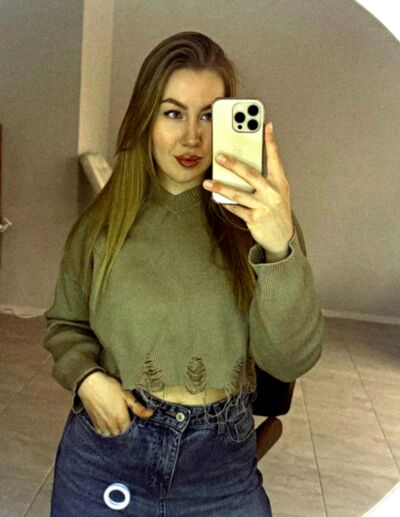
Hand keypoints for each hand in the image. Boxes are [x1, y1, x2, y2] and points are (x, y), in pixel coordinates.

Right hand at [77, 371, 153, 435]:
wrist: (90, 384)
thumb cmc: (109, 387)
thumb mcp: (126, 395)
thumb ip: (138, 407)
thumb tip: (150, 414)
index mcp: (121, 417)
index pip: (129, 428)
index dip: (131, 422)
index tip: (130, 416)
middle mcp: (111, 423)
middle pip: (120, 432)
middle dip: (123, 427)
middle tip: (123, 416)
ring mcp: (101, 424)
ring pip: (110, 433)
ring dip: (114, 429)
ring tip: (115, 419)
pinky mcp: (94, 422)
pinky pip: (101, 431)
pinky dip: (105, 429)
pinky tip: (107, 421)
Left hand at [203, 122, 293, 257]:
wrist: (282, 238)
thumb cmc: (276, 210)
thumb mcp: (277, 192)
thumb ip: (265, 178)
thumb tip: (241, 166)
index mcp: (280, 182)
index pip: (275, 158)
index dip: (270, 141)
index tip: (265, 125)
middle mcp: (273, 193)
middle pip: (251, 174)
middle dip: (234, 164)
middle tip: (219, 156)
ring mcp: (264, 206)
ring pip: (238, 194)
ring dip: (221, 188)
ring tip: (208, 183)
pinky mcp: (254, 219)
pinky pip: (236, 209)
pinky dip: (226, 203)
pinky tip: (217, 199)